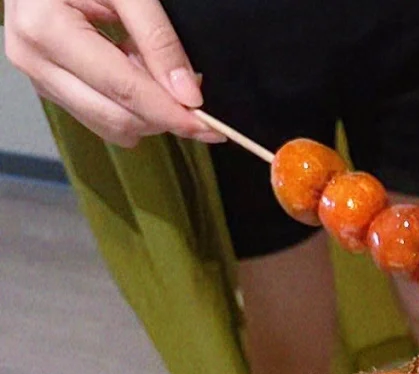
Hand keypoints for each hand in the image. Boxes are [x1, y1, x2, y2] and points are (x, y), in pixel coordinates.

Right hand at [5, 0, 222, 146]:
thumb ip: (157, 37)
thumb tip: (187, 94)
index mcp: (47, 28)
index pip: (123, 89)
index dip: (170, 112)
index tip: (208, 125)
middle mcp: (36, 61)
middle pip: (117, 118)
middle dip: (162, 116)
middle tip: (192, 95)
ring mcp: (40, 78)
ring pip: (109, 125)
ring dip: (145, 112)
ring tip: (153, 69)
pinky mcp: (49, 87)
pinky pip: (99, 115)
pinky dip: (127, 104)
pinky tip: (132, 71)